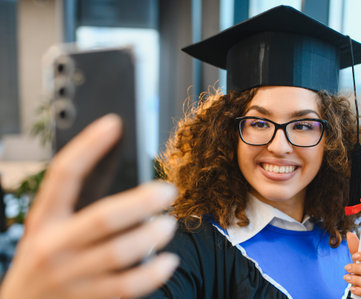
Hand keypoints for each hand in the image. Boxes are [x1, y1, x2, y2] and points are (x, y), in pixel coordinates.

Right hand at [0, 114, 178, 298]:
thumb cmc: (43, 262)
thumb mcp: (48, 230)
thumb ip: (79, 209)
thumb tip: (132, 186)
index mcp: (45, 219)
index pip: (64, 174)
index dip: (88, 145)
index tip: (114, 124)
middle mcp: (53, 246)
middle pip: (102, 217)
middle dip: (141, 201)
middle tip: (167, 191)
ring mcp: (70, 277)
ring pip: (119, 252)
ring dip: (151, 235)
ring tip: (169, 224)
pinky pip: (126, 286)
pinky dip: (152, 273)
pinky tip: (167, 261)